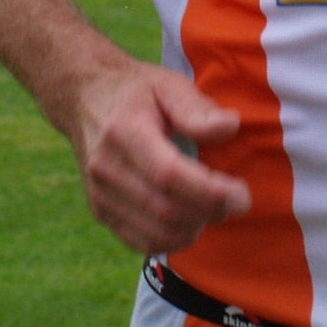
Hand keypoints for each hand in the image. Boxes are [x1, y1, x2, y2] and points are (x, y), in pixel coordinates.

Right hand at [64, 60, 251, 253]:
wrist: (84, 99)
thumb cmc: (136, 92)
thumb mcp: (168, 85)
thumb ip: (198, 108)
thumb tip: (230, 127)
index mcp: (124, 131)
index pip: (168, 175)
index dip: (209, 192)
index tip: (242, 194)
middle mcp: (106, 168)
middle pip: (164, 210)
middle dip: (209, 212)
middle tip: (237, 201)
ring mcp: (99, 194)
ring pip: (155, 233)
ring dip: (194, 229)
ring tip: (214, 208)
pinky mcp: (100, 211)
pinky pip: (141, 242)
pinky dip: (173, 240)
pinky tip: (192, 220)